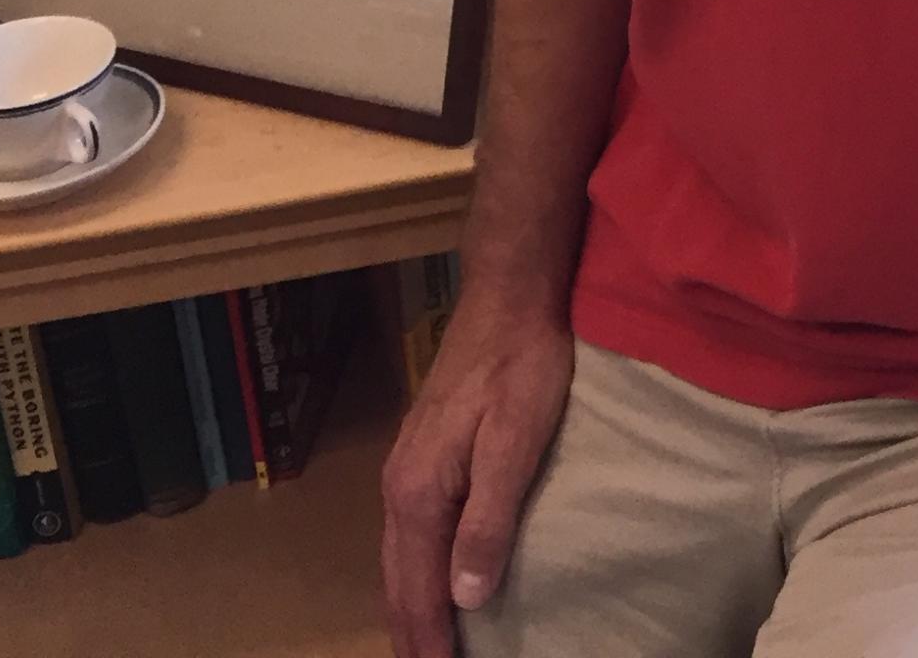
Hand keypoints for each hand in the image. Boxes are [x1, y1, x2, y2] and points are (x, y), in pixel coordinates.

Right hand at [381, 305, 573, 656]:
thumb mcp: (517, 440)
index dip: (430, 642)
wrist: (508, 295)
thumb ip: (489, 519)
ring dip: (408, 608)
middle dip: (410, 635)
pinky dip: (411, 574)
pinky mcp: (420, 454)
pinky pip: (406, 536)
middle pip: (396, 582)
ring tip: (424, 647)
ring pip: (396, 560)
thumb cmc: (521, 364)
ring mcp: (404, 468)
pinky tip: (428, 583)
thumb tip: (467, 597)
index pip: (417, 590)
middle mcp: (399, 487)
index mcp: (418, 493)